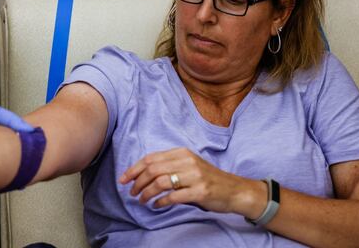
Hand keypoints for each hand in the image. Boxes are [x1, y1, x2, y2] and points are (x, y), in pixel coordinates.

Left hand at [119, 148, 264, 215]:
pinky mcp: (200, 191)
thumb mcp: (189, 165)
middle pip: (153, 169)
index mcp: (182, 153)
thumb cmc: (207, 179)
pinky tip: (156, 205)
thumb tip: (142, 174)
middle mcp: (187, 161)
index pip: (151, 158)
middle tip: (131, 192)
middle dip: (137, 182)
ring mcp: (194, 176)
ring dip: (146, 193)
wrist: (235, 190)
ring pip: (160, 183)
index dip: (134, 169)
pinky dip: (161, 202)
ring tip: (141, 200)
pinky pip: (173, 197)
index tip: (123, 179)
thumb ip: (169, 166)